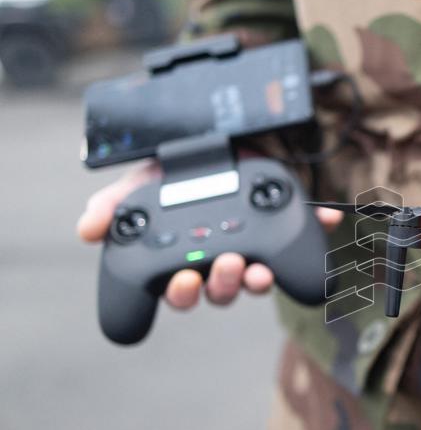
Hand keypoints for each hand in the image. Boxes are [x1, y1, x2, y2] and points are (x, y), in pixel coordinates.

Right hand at [77, 160, 342, 308]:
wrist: (215, 136)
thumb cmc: (177, 168)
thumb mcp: (140, 182)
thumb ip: (114, 205)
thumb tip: (86, 229)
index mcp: (186, 258)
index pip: (181, 289)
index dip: (182, 292)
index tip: (183, 281)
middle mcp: (221, 261)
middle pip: (222, 291)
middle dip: (225, 284)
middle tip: (228, 266)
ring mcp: (255, 248)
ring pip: (258, 277)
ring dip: (260, 276)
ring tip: (259, 266)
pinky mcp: (286, 227)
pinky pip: (305, 237)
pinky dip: (318, 229)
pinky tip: (325, 220)